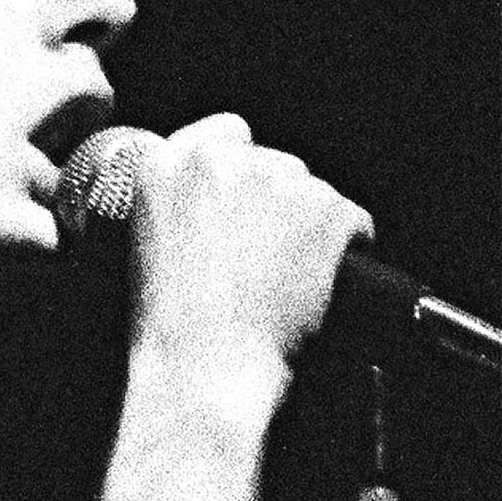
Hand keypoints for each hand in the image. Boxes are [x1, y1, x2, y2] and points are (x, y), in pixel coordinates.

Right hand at [124, 114, 372, 405]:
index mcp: (167, 164)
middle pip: (275, 164)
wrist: (206, 366)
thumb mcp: (148, 243)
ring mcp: (279, 181)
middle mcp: (224, 161)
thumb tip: (224, 196)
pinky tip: (321, 282)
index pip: (227, 134)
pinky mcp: (326, 208)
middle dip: (277, 204)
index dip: (244, 170)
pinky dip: (347, 248)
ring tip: (289, 278)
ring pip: (314, 192)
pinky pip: (354, 219)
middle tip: (265, 259)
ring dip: (310, 226)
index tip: (248, 202)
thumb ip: (182, 200)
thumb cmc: (171, 325)